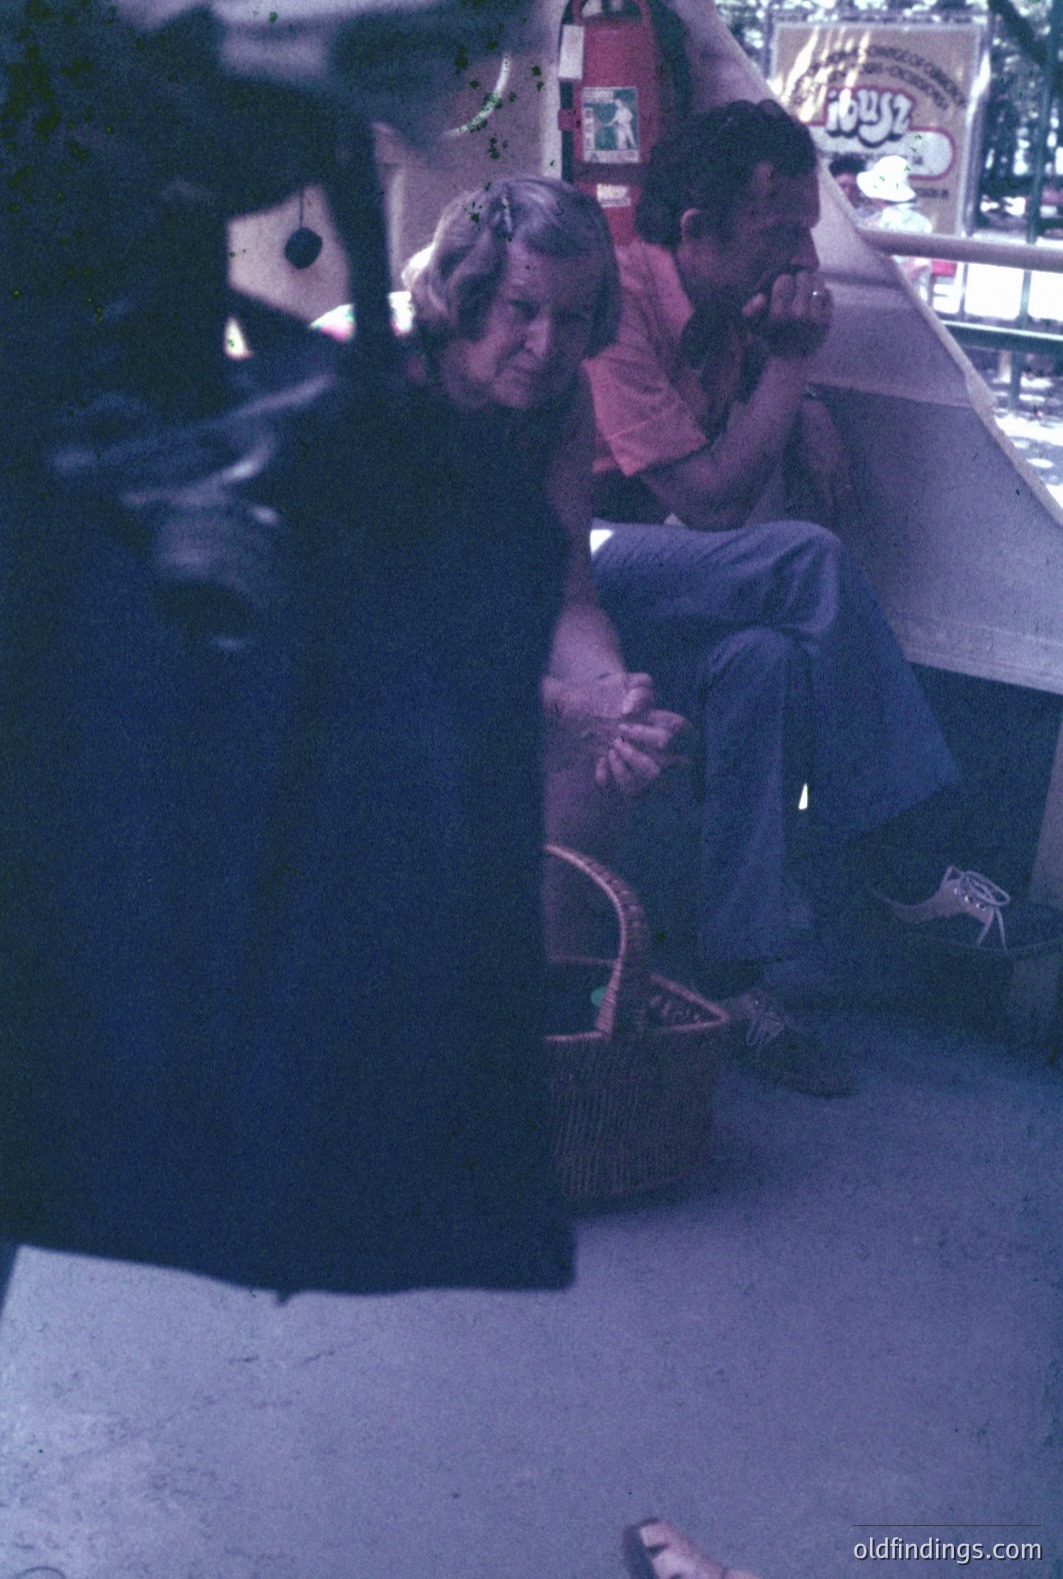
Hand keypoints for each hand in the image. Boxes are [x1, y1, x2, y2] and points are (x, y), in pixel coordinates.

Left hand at [542, 672, 689, 795]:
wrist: (576, 714)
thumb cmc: (605, 697)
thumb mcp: (623, 683)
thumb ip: (640, 688)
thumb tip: (632, 710)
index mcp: (662, 726)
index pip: (686, 732)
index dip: (669, 726)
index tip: (628, 718)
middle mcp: (659, 751)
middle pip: (678, 758)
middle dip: (647, 742)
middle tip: (619, 732)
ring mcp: (644, 769)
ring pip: (656, 779)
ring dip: (632, 764)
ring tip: (611, 749)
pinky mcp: (627, 784)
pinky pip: (628, 792)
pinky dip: (610, 778)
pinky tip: (599, 761)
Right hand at [743, 268, 832, 360]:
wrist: (792, 358)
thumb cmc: (772, 336)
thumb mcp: (754, 326)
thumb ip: (749, 310)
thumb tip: (761, 297)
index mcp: (778, 314)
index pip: (785, 279)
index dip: (784, 281)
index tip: (783, 289)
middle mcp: (797, 315)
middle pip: (803, 276)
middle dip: (799, 279)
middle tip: (796, 288)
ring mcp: (814, 318)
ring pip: (818, 282)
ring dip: (812, 284)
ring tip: (806, 293)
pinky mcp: (827, 320)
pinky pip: (828, 294)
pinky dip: (822, 295)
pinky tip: (814, 303)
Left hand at [785, 397, 853, 529]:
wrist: (808, 417)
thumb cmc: (794, 442)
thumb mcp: (790, 467)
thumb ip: (792, 488)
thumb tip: (791, 507)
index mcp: (820, 476)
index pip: (828, 504)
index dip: (828, 518)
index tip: (826, 527)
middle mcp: (835, 471)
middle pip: (842, 500)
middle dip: (840, 513)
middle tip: (836, 524)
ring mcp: (842, 463)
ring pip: (849, 489)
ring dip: (845, 501)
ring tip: (842, 511)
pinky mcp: (845, 455)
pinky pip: (850, 476)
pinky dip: (847, 486)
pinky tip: (843, 492)